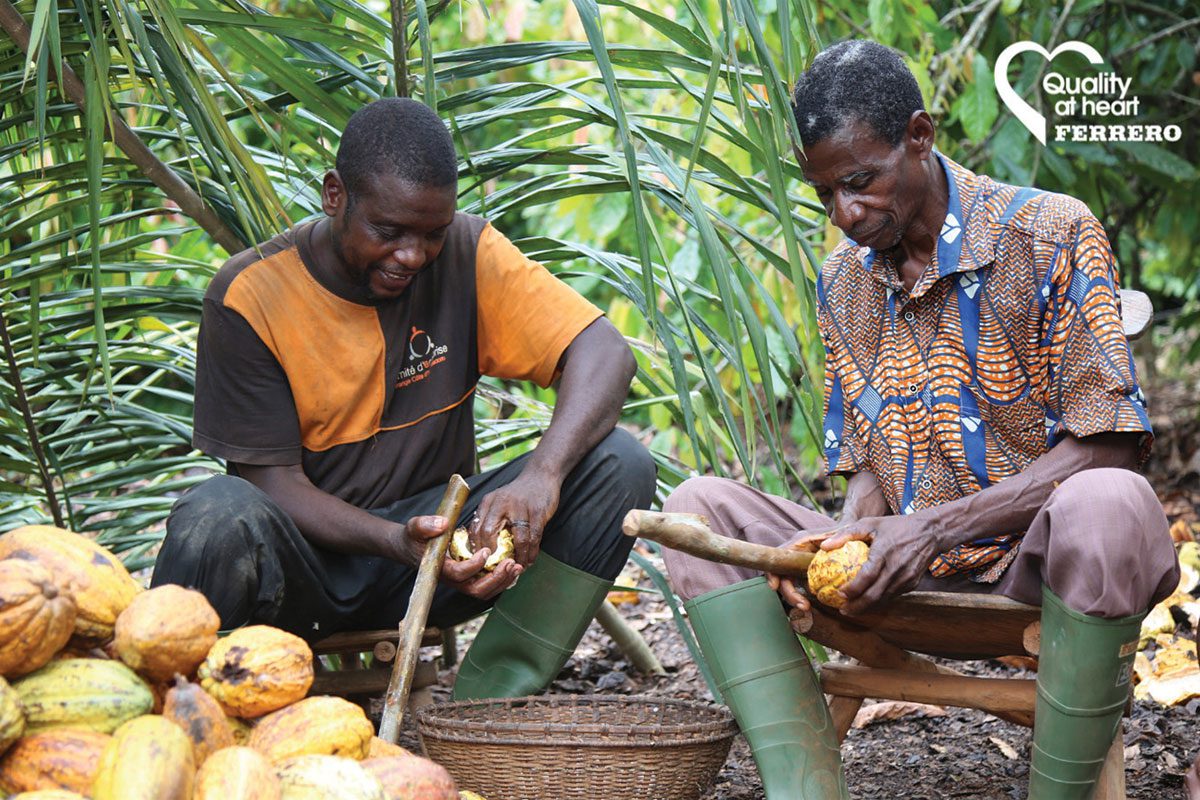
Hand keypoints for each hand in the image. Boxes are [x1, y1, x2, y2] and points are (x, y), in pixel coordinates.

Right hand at [395, 514, 521, 600]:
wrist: (410, 547)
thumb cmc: (414, 537)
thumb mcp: (415, 527)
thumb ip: (425, 525)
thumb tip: (442, 524)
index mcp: (440, 569)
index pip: (460, 574)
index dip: (474, 565)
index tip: (486, 551)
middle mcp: (452, 579)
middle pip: (476, 590)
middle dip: (496, 578)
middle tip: (511, 562)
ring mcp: (460, 581)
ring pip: (484, 591)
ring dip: (502, 581)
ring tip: (517, 566)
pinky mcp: (467, 578)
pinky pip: (486, 585)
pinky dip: (501, 580)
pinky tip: (512, 567)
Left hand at [471, 470, 559, 566]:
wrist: (540, 476)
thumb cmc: (517, 494)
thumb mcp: (497, 501)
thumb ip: (488, 519)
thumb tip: (480, 548)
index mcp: (488, 502)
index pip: (475, 528)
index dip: (476, 548)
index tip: (481, 562)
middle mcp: (501, 503)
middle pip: (489, 532)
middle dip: (492, 554)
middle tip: (497, 567)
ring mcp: (521, 507)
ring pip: (516, 539)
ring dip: (517, 558)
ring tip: (517, 567)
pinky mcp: (538, 512)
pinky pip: (533, 538)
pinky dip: (531, 552)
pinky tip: (529, 560)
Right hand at [765, 528, 839, 612]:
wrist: (851, 535)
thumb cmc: (844, 531)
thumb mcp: (842, 531)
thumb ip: (836, 536)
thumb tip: (825, 546)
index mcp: (799, 543)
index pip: (778, 557)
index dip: (772, 572)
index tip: (775, 586)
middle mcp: (796, 554)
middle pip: (782, 576)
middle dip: (789, 593)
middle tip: (804, 605)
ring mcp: (800, 565)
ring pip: (789, 584)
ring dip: (796, 598)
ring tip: (808, 607)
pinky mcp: (806, 573)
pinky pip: (799, 586)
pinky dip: (803, 596)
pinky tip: (813, 604)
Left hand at [819, 515, 940, 614]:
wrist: (930, 532)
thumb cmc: (895, 526)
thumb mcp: (870, 523)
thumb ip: (846, 534)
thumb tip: (823, 546)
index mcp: (884, 553)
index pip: (866, 577)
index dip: (852, 589)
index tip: (839, 593)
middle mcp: (896, 569)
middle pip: (874, 596)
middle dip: (856, 607)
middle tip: (842, 610)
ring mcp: (906, 579)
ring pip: (884, 600)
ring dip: (867, 608)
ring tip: (852, 609)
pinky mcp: (912, 584)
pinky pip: (893, 596)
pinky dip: (879, 601)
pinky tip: (868, 601)